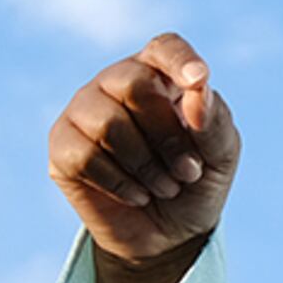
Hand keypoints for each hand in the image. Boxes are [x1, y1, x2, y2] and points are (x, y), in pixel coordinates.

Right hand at [48, 31, 240, 269]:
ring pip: (107, 123)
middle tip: (187, 172)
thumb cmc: (195, 182)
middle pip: (135, 85)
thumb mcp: (220, 155)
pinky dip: (120, 183)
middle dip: (167, 136)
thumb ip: (214, 120)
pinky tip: (136, 194)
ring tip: (164, 186)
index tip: (199, 80)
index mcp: (159, 73)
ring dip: (146, 165)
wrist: (167, 234)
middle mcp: (116, 82)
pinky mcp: (62, 145)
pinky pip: (84, 156)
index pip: (165, 48)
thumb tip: (197, 91)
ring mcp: (84, 111)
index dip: (180, 60)